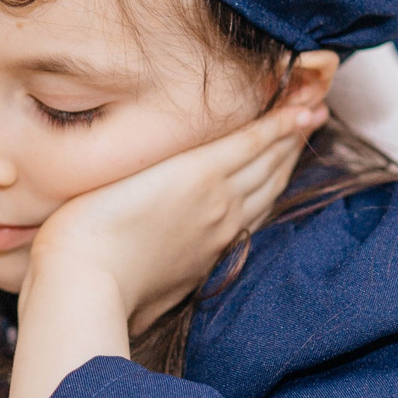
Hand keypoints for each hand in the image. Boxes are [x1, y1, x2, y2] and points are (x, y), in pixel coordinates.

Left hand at [23, 66, 332, 334]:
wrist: (85, 284)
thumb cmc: (99, 292)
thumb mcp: (141, 291)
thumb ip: (155, 277)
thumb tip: (148, 292)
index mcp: (209, 248)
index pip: (252, 207)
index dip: (273, 179)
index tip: (286, 157)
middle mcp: (224, 223)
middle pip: (269, 179)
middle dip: (292, 149)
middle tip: (312, 118)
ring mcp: (216, 199)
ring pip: (268, 159)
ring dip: (293, 130)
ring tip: (312, 105)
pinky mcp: (199, 174)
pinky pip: (252, 143)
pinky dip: (279, 125)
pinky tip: (300, 107)